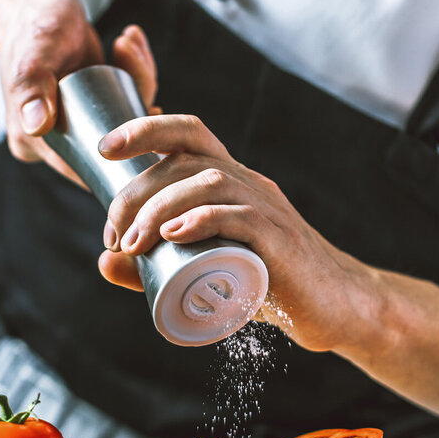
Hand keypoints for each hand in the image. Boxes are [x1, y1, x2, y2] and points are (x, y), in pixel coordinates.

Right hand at [0, 0, 158, 184]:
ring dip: (138, 83)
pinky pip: (122, 102)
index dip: (121, 159)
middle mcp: (54, 140)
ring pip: (121, 122)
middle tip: (140, 71)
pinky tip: (130, 45)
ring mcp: (74, 123)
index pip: (82, 169)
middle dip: (136, 112)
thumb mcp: (34, 58)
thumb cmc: (31, 27)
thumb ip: (32, 89)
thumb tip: (36, 126)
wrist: (35, 1)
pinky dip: (134, 74)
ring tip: (127, 46)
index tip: (147, 124)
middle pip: (109, 146)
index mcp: (33, 143)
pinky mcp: (91, 105)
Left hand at [96, 114, 375, 352]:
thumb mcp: (206, 272)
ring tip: (133, 243)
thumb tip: (103, 261)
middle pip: (187, 159)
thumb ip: (153, 268)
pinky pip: (241, 216)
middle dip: (137, 191)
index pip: (189, 133)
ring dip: (159, 207)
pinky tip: (172, 235)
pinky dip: (202, 220)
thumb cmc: (269, 286)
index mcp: (231, 182)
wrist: (334, 308)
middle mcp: (249, 184)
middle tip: (113, 236)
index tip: (104, 150)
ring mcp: (268, 210)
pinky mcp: (280, 243)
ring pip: (209, 182)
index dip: (144, 129)